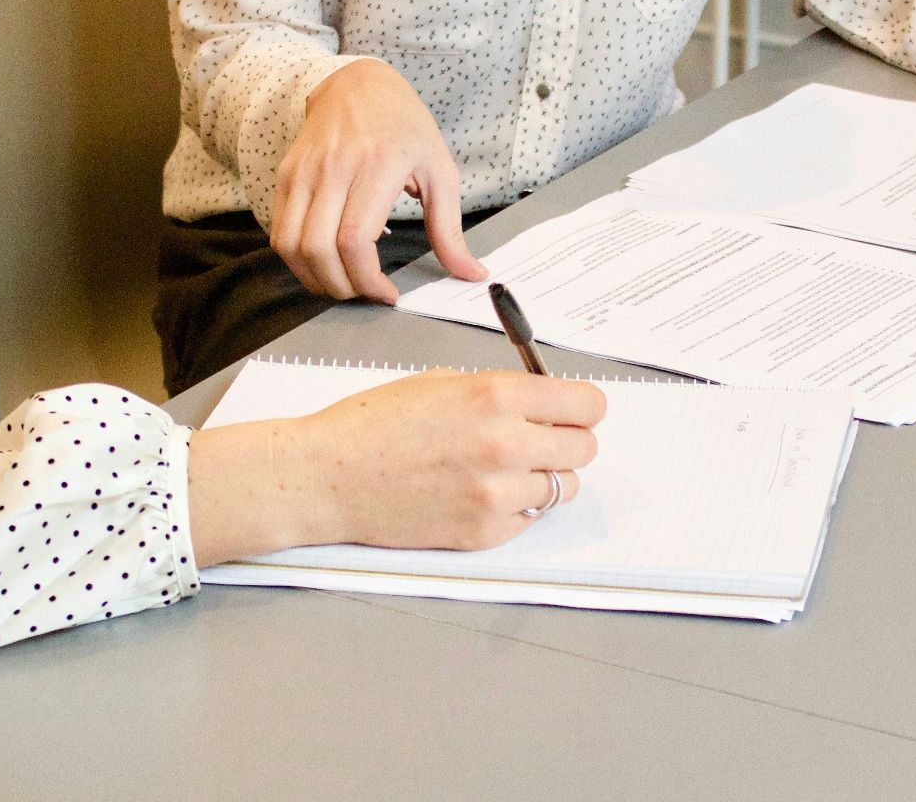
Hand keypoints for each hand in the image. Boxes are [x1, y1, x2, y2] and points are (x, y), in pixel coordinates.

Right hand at [186, 371, 605, 564]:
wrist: (328, 476)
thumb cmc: (374, 424)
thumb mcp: (442, 382)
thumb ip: (500, 392)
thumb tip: (543, 404)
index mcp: (497, 396)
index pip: (588, 405)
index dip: (580, 407)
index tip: (571, 411)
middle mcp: (506, 444)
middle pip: (584, 448)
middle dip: (565, 441)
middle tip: (538, 440)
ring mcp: (497, 494)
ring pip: (563, 488)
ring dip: (543, 477)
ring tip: (503, 469)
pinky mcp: (484, 532)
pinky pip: (529, 519)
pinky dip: (515, 508)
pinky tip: (478, 493)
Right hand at [272, 60, 486, 303]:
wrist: (358, 84)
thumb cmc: (404, 126)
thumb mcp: (440, 170)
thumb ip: (450, 229)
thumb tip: (471, 273)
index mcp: (377, 166)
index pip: (355, 240)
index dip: (367, 280)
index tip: (387, 293)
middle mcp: (334, 168)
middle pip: (319, 250)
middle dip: (341, 287)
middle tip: (364, 293)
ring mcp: (304, 171)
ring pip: (291, 246)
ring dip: (314, 278)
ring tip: (342, 282)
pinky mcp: (286, 175)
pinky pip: (279, 231)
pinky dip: (297, 259)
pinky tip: (323, 261)